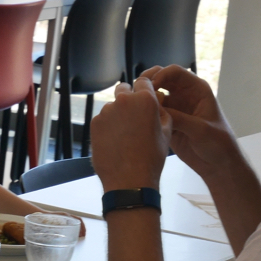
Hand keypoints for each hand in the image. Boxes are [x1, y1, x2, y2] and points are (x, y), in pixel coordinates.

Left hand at [90, 76, 169, 191]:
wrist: (129, 179)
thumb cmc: (151, 158)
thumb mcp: (166, 133)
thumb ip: (162, 112)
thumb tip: (157, 104)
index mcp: (145, 100)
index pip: (143, 81)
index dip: (144, 89)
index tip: (144, 97)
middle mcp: (124, 101)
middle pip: (124, 89)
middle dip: (128, 98)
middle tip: (134, 115)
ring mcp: (107, 111)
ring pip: (112, 105)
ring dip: (117, 114)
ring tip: (125, 135)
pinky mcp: (95, 123)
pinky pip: (103, 119)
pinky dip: (108, 126)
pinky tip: (115, 141)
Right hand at [141, 65, 241, 178]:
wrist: (218, 164)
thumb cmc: (218, 143)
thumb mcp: (200, 129)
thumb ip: (179, 118)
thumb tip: (156, 110)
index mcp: (197, 90)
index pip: (176, 72)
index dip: (161, 74)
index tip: (150, 85)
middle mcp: (184, 95)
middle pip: (161, 79)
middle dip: (148, 82)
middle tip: (136, 91)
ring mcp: (175, 107)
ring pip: (155, 95)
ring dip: (145, 97)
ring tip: (134, 105)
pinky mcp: (168, 121)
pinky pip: (153, 111)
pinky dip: (145, 112)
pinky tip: (137, 117)